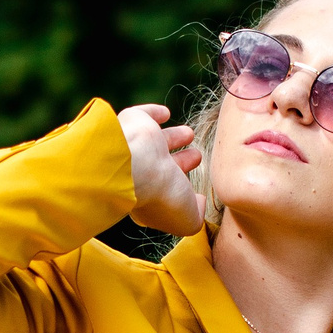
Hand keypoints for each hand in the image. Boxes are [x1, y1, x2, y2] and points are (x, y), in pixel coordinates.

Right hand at [116, 102, 205, 234]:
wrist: (137, 166)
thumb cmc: (160, 196)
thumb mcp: (187, 219)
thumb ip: (197, 215)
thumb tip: (199, 203)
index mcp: (149, 196)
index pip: (167, 192)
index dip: (181, 190)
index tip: (196, 189)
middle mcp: (141, 172)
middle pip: (165, 165)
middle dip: (182, 161)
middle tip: (197, 156)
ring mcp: (137, 146)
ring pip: (157, 140)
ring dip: (173, 136)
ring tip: (189, 133)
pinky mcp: (133, 122)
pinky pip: (144, 115)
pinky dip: (154, 113)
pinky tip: (164, 113)